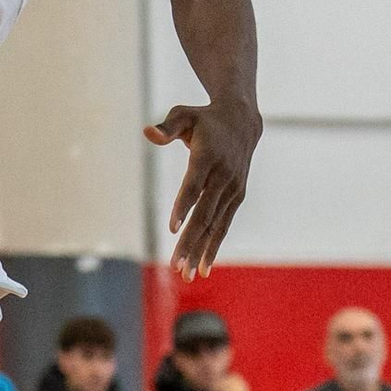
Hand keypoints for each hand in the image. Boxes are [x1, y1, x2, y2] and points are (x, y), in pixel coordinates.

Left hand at [146, 97, 260, 279]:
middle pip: (204, 213)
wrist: (242, 121)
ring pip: (215, 225)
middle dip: (189, 241)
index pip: (194, 184)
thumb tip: (147, 132)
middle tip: (175, 265)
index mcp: (208, 156)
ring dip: (200, 251)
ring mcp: (232, 189)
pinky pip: (223, 226)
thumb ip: (166, 127)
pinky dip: (213, 247)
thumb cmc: (204, 119)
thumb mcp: (184, 114)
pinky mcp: (237, 197)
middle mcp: (223, 176)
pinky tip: (203, 268)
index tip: (172, 227)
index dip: (183, 205)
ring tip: (186, 275)